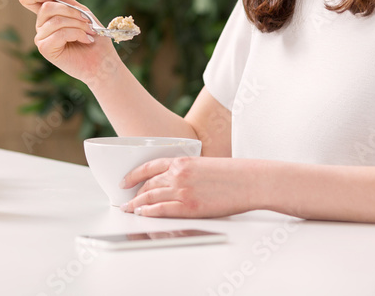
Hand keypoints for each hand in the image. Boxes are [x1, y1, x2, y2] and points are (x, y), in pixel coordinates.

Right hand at [18, 0, 120, 85]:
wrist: (103, 60)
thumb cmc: (93, 35)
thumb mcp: (80, 11)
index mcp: (48, 15)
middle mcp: (41, 26)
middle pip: (46, 7)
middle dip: (71, 12)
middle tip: (87, 21)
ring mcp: (41, 38)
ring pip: (55, 20)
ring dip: (78, 24)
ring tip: (89, 32)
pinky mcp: (45, 49)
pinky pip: (58, 33)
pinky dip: (76, 34)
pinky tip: (85, 40)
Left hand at [119, 156, 254, 217]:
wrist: (249, 181)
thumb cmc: (233, 174)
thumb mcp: (205, 165)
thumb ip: (188, 172)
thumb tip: (176, 181)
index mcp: (183, 161)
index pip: (149, 167)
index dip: (133, 175)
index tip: (125, 181)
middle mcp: (179, 174)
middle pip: (148, 184)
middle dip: (134, 193)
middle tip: (126, 201)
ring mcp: (183, 191)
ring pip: (151, 197)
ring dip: (137, 204)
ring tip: (129, 210)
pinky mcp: (189, 207)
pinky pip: (162, 210)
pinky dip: (149, 212)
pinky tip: (143, 214)